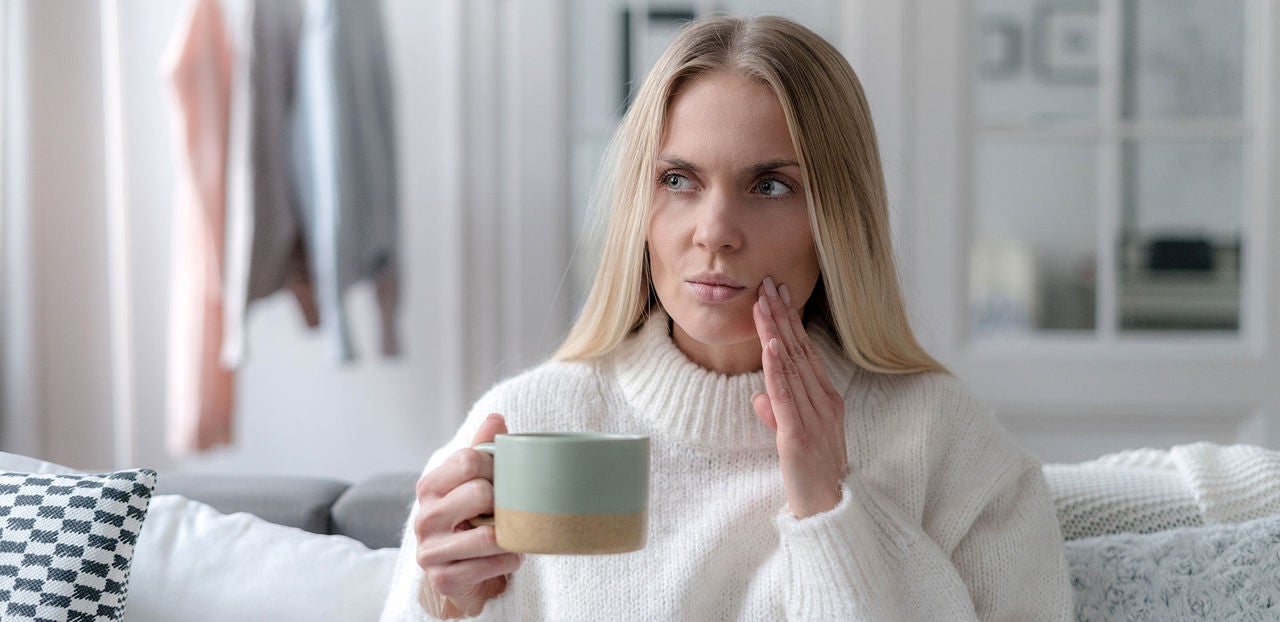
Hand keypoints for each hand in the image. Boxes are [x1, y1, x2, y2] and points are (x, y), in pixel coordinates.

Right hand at [414, 414, 521, 617]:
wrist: (463, 575)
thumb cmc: (472, 521)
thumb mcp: (474, 482)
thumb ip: (482, 449)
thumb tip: (495, 418)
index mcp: (430, 486)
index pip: (467, 459)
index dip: (496, 466)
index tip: (506, 478)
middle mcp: (424, 517)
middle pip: (480, 492)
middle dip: (505, 502)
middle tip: (510, 510)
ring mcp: (430, 550)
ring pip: (488, 535)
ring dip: (511, 536)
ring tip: (512, 536)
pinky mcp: (442, 578)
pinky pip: (491, 564)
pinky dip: (509, 560)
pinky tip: (507, 557)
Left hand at [752, 276, 847, 517]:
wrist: (828, 510)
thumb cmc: (812, 475)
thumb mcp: (794, 437)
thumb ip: (777, 414)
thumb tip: (758, 398)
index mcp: (826, 399)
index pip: (805, 352)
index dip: (790, 322)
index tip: (778, 295)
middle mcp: (823, 402)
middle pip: (799, 350)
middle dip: (783, 315)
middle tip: (770, 282)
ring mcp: (813, 417)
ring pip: (791, 365)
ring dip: (776, 331)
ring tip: (764, 302)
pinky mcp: (798, 435)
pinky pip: (785, 396)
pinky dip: (777, 369)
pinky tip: (770, 347)